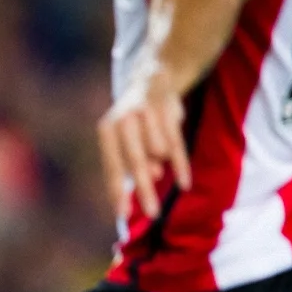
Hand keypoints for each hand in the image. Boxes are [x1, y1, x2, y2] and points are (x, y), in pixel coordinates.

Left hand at [97, 71, 190, 222]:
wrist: (150, 77)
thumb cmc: (134, 121)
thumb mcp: (125, 139)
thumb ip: (132, 160)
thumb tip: (150, 176)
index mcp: (107, 130)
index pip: (112, 166)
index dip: (117, 191)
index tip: (122, 214)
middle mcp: (124, 120)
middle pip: (136, 162)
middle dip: (144, 190)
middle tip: (152, 214)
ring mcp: (146, 112)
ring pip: (159, 151)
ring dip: (162, 163)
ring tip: (159, 169)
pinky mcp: (167, 107)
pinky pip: (177, 142)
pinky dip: (181, 164)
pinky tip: (184, 184)